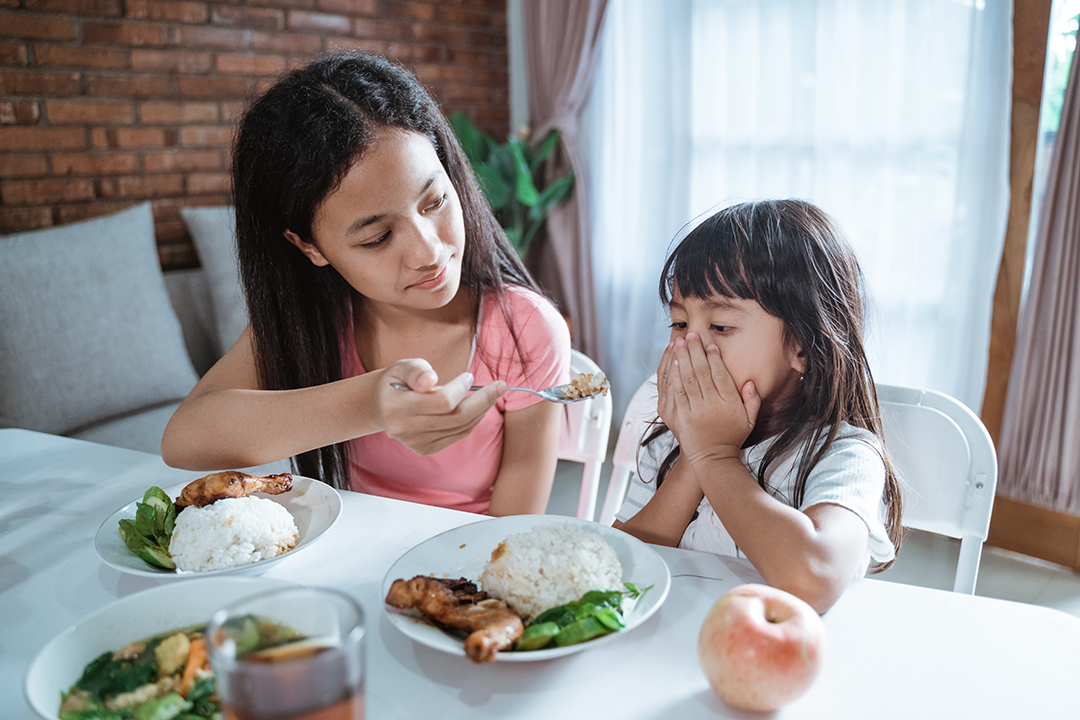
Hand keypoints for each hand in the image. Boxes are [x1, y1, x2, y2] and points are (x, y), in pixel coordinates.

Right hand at [375, 359, 506, 454]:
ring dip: (481, 411)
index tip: (468, 376)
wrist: (380, 405)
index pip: (442, 402)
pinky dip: (471, 422)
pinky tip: (476, 408)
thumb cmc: (397, 381)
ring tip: (491, 394)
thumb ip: (417, 370)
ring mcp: (415, 443)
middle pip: (456, 418)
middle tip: (500, 386)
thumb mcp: (403, 366)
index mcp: (397, 406)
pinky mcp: (424, 449)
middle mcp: (405, 429)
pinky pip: (457, 436)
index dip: (461, 388)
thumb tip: (430, 380)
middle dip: (483, 401)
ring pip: (460, 429)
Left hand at [657, 333, 759, 464]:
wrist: (713, 459)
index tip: (709, 344)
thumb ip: (752, 399)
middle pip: (702, 372)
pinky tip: (673, 362)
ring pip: (687, 378)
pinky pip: (676, 391)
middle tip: (691, 335)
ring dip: (682, 358)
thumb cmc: (732, 437)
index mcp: (729, 404)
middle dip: (695, 351)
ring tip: (680, 342)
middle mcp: (711, 405)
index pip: (720, 374)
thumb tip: (750, 381)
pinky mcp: (680, 416)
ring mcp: (694, 411)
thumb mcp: (749, 420)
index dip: (714, 357)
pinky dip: (674, 375)